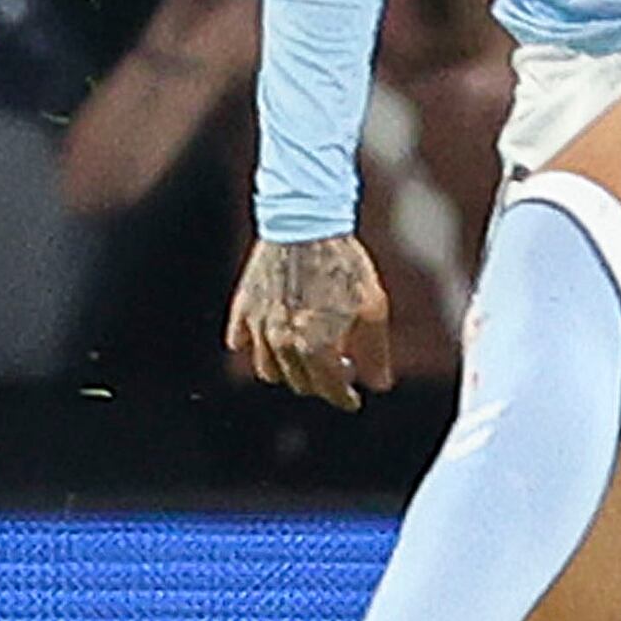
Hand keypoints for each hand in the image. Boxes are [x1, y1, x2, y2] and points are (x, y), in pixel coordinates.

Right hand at [229, 231, 390, 407]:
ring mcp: (258, 326)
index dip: (344, 398)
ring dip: (288, 370)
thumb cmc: (344, 262)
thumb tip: (379, 386)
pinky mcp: (242, 308)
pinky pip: (240, 343)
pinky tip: (274, 337)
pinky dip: (255, 346)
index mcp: (316, 346)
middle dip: (320, 382)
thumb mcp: (372, 306)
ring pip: (268, 370)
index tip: (352, 399)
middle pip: (299, 383)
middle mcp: (283, 342)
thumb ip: (375, 352)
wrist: (306, 221)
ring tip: (307, 353)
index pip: (329, 390)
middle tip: (338, 366)